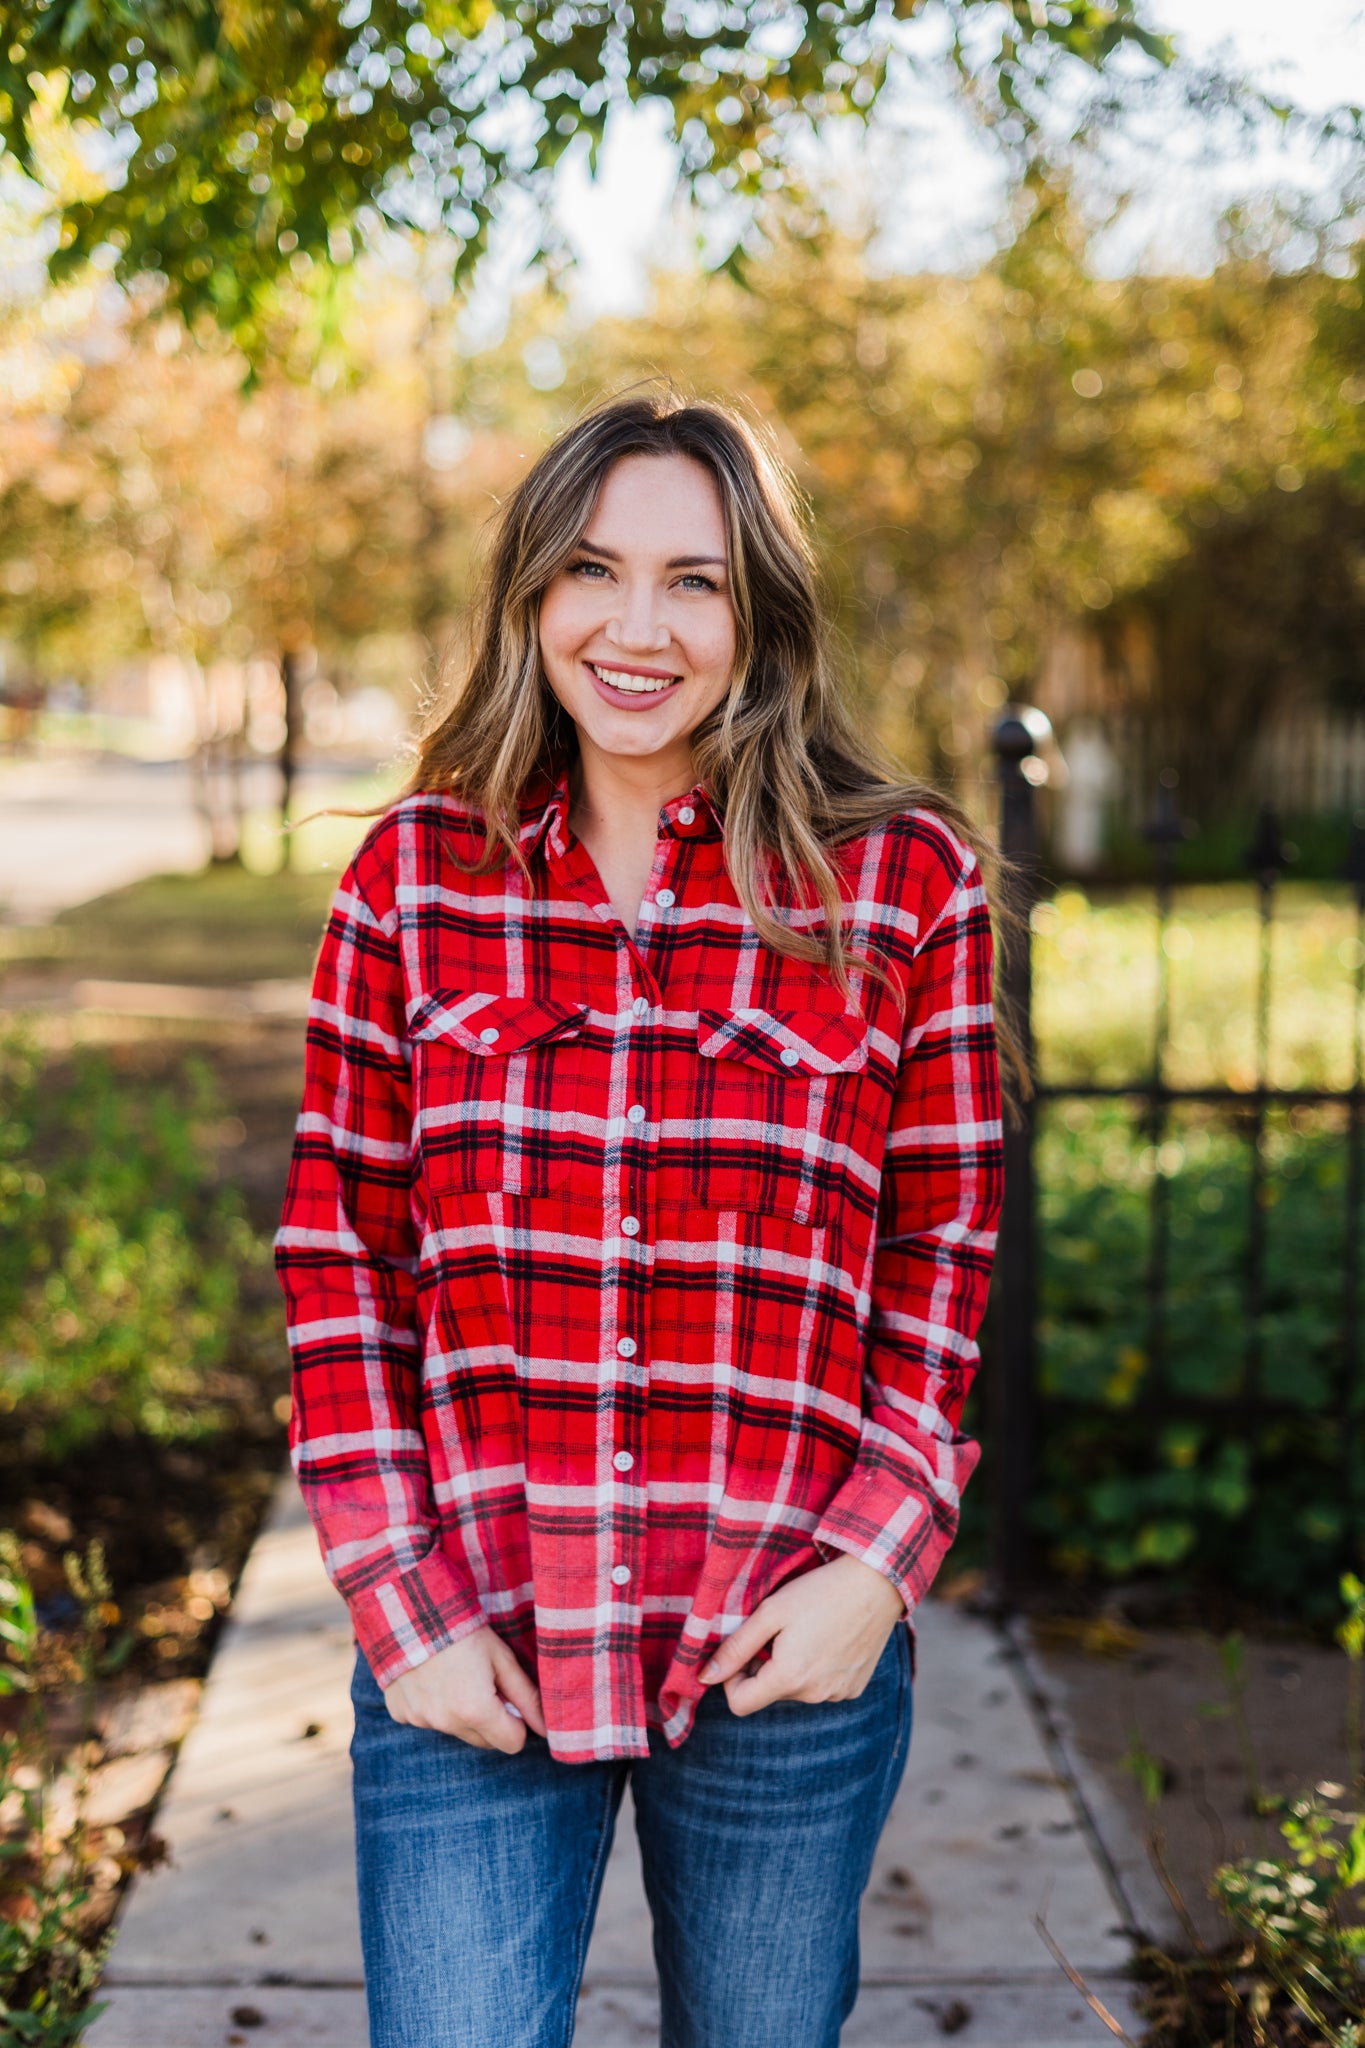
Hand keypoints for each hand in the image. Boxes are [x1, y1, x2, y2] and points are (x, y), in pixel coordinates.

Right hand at [383, 1627, 546, 1753]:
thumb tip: (548, 1729)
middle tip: (482, 1682)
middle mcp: (447, 1723)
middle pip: (484, 1741)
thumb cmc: (464, 1631)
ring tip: (454, 1675)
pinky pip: (427, 1720)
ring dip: (461, 1713)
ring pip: (456, 1730)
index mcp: (476, 1710)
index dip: (517, 1722)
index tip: (508, 1697)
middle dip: (490, 1719)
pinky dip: (433, 1706)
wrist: (411, 1610)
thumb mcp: (502, 1658)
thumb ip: (527, 1697)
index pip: (512, 1743)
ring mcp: (420, 1720)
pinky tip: (430, 1677)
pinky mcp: (400, 1714)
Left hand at [698, 1553, 904, 1717]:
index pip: (739, 1704)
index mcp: (788, 1678)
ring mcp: (837, 1695)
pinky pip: (822, 1688)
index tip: (744, 1651)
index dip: (732, 1678)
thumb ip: (735, 1648)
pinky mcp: (854, 1689)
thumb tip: (705, 1677)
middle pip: (769, 1693)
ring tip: (807, 1631)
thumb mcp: (770, 1612)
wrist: (876, 1583)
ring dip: (791, 1668)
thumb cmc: (819, 1591)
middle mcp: (814, 1696)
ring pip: (795, 1690)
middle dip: (764, 1667)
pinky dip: (816, 1670)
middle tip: (778, 1631)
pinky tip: (828, 1639)